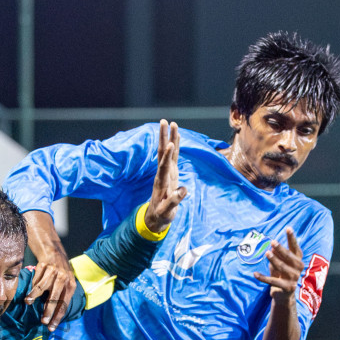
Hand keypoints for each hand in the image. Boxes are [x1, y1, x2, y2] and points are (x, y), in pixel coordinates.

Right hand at [25, 260, 76, 330]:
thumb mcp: (65, 284)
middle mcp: (63, 279)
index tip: (51, 327)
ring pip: (42, 287)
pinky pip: (36, 279)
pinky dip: (32, 286)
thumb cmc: (60, 273)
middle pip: (55, 298)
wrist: (54, 251)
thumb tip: (50, 315)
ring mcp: (53, 272)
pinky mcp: (44, 266)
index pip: (64, 305)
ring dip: (34, 296)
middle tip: (43, 321)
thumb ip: (60, 297)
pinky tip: (28, 292)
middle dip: (49, 311)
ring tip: (28, 302)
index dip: (57, 317)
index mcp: (70, 286)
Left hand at [144, 119, 187, 233]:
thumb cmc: (162, 215)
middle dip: (165, 138)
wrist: (156, 217)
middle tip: (164, 121)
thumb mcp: (167, 211)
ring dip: (170, 138)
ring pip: (167, 152)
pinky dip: (175, 146)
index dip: (167, 156)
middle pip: (163, 153)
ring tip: (172, 123)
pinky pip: (172, 157)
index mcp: (161, 182)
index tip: (171, 144)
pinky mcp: (170, 173)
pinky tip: (176, 137)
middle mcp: (162, 174)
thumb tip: (182, 190)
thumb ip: (174, 201)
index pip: (164, 166)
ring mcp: (166, 173)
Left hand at [255, 227, 304, 302]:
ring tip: (266, 253)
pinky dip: (263, 277)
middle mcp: (298, 268)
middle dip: (281, 249)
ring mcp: (294, 278)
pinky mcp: (287, 288)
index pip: (295, 247)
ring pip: (281, 267)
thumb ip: (277, 255)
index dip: (292, 238)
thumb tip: (273, 247)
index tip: (288, 228)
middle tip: (273, 242)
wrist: (283, 295)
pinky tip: (255, 274)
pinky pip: (273, 281)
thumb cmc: (280, 275)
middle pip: (289, 256)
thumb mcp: (279, 263)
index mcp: (298, 260)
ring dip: (273, 260)